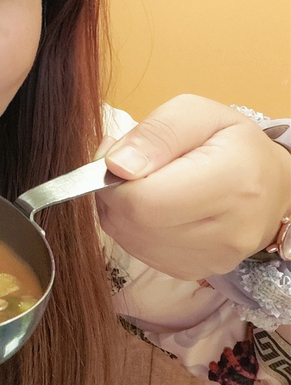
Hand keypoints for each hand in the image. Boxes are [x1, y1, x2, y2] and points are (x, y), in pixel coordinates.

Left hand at [95, 95, 290, 280]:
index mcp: (233, 181)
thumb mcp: (198, 113)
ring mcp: (215, 259)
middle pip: (135, 224)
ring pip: (132, 242)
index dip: (114, 180)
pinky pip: (142, 254)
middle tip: (122, 166)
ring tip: (138, 183)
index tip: (116, 156)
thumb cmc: (232, 142)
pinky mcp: (200, 271)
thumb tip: (116, 165)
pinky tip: (149, 206)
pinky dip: (132, 229)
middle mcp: (229, 231)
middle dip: (113, 193)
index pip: (145, 200)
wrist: (273, 183)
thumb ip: (156, 133)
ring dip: (119, 212)